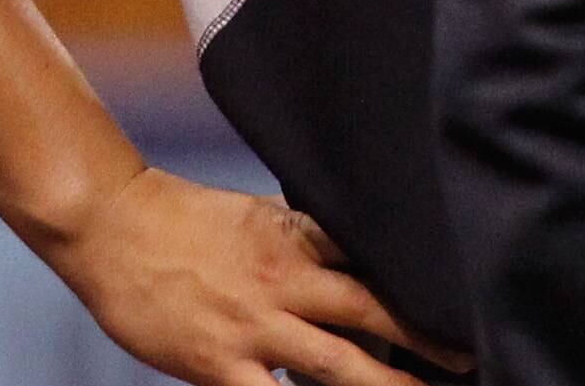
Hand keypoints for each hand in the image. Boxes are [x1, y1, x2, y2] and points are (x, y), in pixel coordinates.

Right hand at [40, 167, 475, 385]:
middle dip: (425, 338)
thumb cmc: (186, 219)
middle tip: (470, 356)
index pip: (375, 263)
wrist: (113, 224)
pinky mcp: (218, 365)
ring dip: (385, 385)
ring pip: (337, 366)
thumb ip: (309, 236)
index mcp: (301, 240)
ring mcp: (255, 326)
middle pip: (373, 312)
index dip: (421, 285)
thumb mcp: (261, 216)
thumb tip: (359, 246)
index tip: (466, 300)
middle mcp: (287, 282)